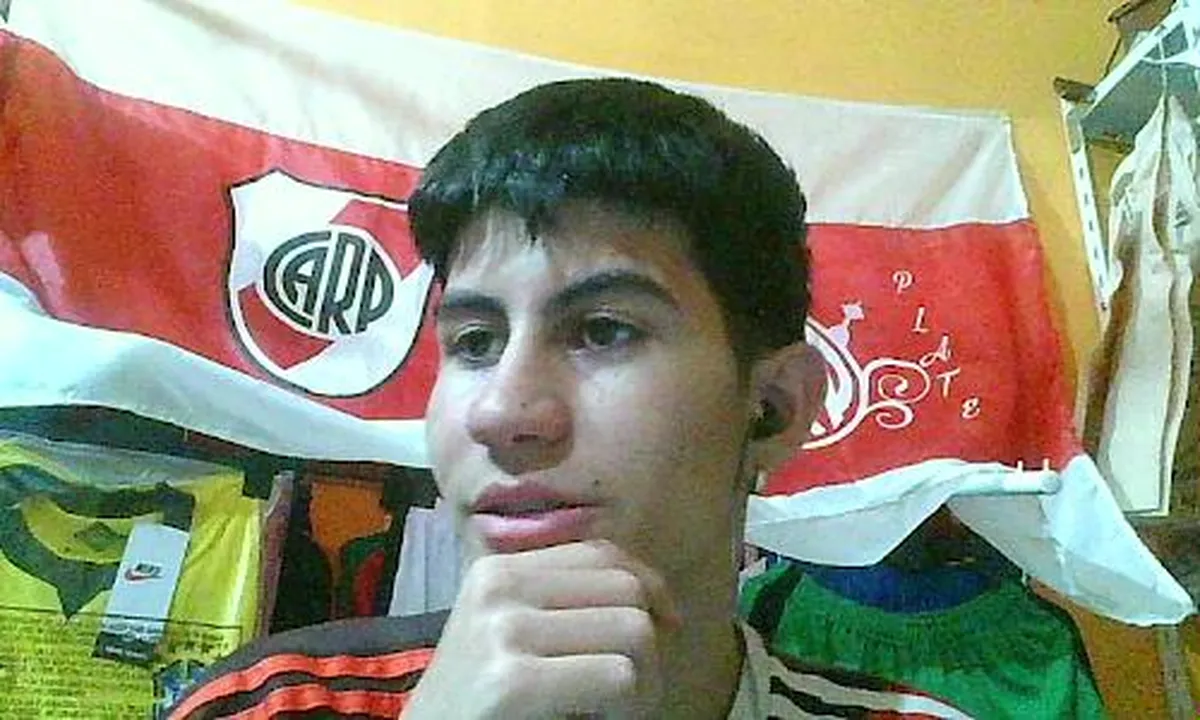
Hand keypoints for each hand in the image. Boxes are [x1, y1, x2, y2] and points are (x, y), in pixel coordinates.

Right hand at [401, 540, 680, 718]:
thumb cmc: (483, 704)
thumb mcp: (515, 635)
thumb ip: (566, 604)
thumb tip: (660, 599)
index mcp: (499, 569)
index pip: (602, 553)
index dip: (650, 588)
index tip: (667, 628)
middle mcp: (499, 587)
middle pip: (626, 589)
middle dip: (650, 639)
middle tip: (635, 688)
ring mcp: (503, 630)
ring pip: (633, 629)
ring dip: (645, 680)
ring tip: (618, 708)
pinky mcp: (512, 680)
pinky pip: (618, 676)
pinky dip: (629, 707)